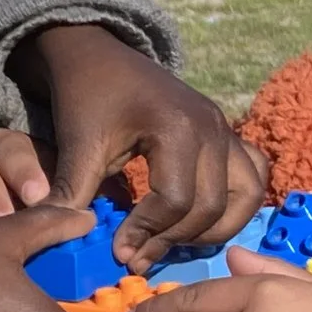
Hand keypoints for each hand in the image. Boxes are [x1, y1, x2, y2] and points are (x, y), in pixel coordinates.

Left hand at [10, 24, 268, 268]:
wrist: (97, 55)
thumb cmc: (86, 95)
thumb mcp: (77, 144)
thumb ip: (71, 194)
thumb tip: (59, 240)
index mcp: (177, 128)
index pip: (176, 200)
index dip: (147, 233)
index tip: (119, 251)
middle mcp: (212, 128)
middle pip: (213, 206)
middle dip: (175, 239)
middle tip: (140, 256)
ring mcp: (225, 130)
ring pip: (246, 195)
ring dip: (214, 227)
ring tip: (173, 241)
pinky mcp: (226, 133)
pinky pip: (253, 175)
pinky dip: (235, 203)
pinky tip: (198, 219)